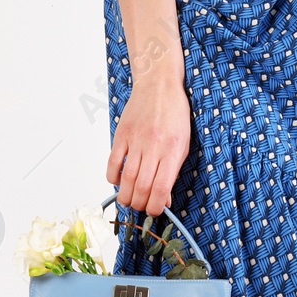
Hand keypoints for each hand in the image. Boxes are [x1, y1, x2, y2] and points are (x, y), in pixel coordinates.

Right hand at [107, 75, 189, 217]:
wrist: (158, 84)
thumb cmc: (174, 114)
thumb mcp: (183, 143)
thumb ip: (173, 171)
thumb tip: (165, 199)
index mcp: (172, 150)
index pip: (162, 188)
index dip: (156, 206)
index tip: (154, 211)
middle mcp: (154, 146)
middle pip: (141, 187)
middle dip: (139, 204)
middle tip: (140, 207)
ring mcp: (136, 140)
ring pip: (126, 178)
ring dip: (125, 196)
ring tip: (127, 201)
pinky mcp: (121, 134)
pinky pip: (113, 161)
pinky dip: (112, 176)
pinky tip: (117, 181)